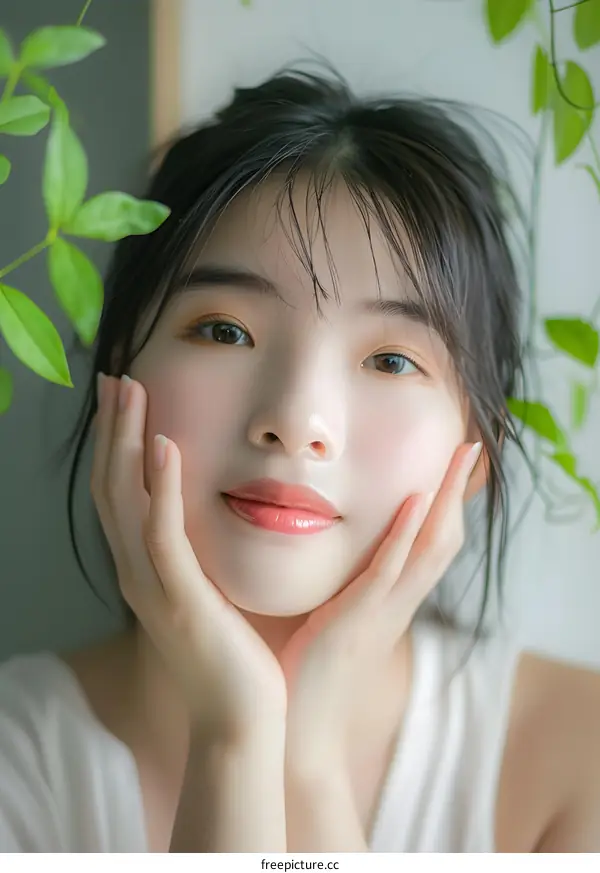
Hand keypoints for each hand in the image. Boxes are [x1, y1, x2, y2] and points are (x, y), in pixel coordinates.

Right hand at [91, 374, 286, 738]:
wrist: (241, 720)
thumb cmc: (233, 656)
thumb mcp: (209, 594)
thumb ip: (199, 557)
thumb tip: (209, 519)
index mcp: (146, 571)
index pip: (121, 494)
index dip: (117, 445)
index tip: (124, 399)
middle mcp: (138, 574)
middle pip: (112, 487)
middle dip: (113, 430)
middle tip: (116, 379)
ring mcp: (153, 587)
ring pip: (126, 500)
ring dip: (127, 442)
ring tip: (131, 392)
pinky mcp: (180, 599)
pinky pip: (162, 535)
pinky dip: (159, 488)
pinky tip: (164, 446)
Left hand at [281, 441, 481, 766]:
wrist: (296, 731)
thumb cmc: (303, 673)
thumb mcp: (327, 617)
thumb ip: (334, 584)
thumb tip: (318, 547)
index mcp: (390, 601)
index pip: (428, 544)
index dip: (443, 503)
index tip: (449, 464)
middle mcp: (396, 603)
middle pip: (442, 538)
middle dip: (456, 490)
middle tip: (469, 445)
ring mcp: (382, 612)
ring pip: (429, 548)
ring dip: (446, 499)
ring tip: (459, 456)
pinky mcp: (357, 621)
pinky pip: (390, 573)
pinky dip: (406, 536)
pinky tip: (415, 502)